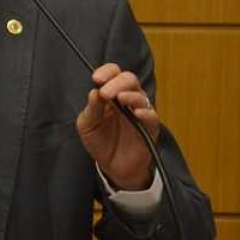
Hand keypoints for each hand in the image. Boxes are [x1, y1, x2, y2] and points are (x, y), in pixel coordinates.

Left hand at [75, 63, 159, 189]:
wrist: (112, 167)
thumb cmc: (101, 142)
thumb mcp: (88, 125)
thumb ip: (91, 109)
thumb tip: (94, 91)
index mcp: (112, 94)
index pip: (113, 74)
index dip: (107, 72)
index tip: (96, 78)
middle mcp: (128, 99)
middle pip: (129, 79)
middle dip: (117, 82)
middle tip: (106, 92)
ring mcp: (140, 113)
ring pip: (141, 96)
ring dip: (131, 95)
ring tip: (120, 99)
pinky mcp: (150, 129)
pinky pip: (152, 117)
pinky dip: (145, 113)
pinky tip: (137, 113)